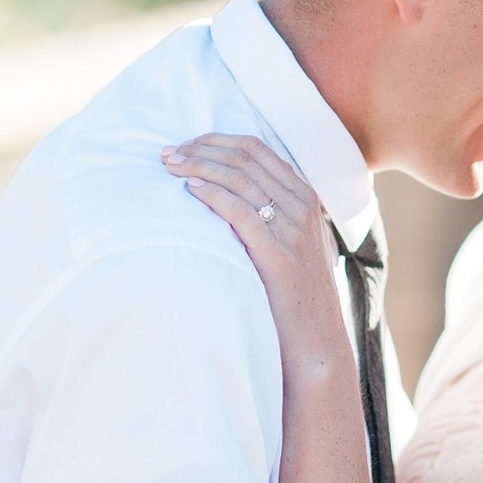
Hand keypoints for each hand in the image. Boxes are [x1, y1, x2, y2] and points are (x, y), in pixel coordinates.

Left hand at [161, 134, 343, 368]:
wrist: (315, 341)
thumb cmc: (294, 296)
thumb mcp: (290, 244)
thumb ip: (271, 215)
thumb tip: (226, 194)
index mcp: (306, 197)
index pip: (257, 149)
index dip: (216, 140)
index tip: (185, 146)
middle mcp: (302, 206)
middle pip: (245, 157)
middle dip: (201, 148)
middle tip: (167, 154)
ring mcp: (293, 229)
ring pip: (240, 178)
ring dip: (199, 166)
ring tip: (170, 167)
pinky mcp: (278, 254)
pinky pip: (239, 211)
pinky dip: (211, 195)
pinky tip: (189, 191)